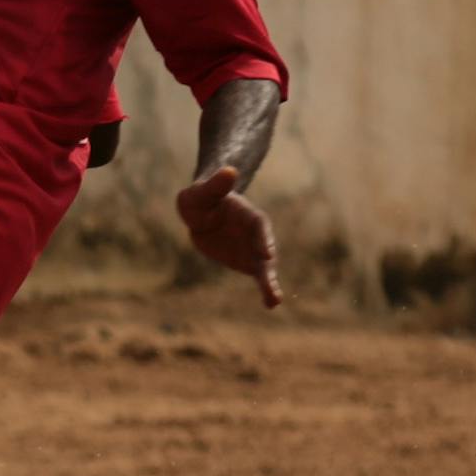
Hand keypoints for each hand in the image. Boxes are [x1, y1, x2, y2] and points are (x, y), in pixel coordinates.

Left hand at [177, 165, 283, 308]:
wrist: (204, 211)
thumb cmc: (202, 198)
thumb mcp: (201, 191)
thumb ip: (215, 184)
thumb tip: (229, 170)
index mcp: (247, 214)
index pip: (258, 225)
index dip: (262, 238)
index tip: (265, 253)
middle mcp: (255, 233)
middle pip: (266, 248)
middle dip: (268, 263)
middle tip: (270, 280)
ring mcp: (253, 249)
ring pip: (265, 267)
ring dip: (269, 284)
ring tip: (274, 301)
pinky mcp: (248, 262)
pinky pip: (259, 277)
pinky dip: (266, 290)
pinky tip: (272, 304)